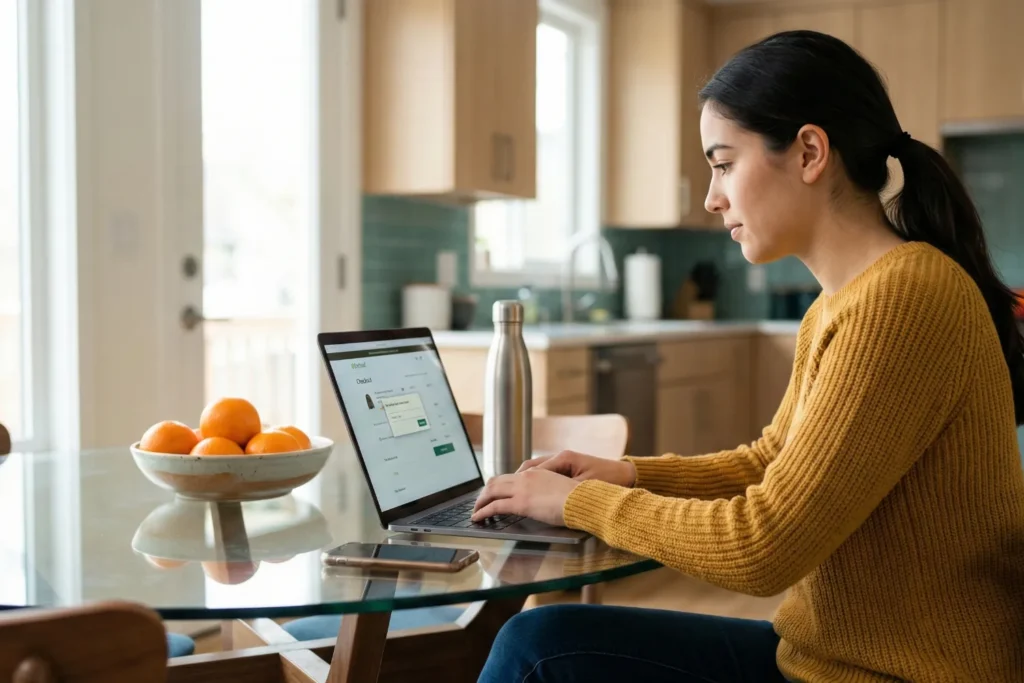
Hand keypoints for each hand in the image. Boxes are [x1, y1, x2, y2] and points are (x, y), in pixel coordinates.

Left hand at [471, 469, 579, 526]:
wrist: (582, 500)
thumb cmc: (577, 498)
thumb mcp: (559, 488)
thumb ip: (546, 490)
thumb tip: (541, 500)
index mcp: (537, 472)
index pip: (511, 476)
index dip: (499, 485)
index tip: (493, 493)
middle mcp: (526, 477)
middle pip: (496, 481)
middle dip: (485, 492)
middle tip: (479, 502)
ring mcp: (522, 489)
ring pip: (492, 491)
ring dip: (481, 501)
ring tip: (476, 511)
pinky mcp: (520, 503)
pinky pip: (494, 506)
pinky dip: (483, 512)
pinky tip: (478, 518)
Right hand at [518, 450, 636, 487]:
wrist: (626, 476)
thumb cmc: (608, 482)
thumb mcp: (583, 489)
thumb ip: (561, 490)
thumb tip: (540, 496)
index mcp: (564, 459)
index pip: (533, 471)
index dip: (520, 483)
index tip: (507, 494)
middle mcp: (560, 456)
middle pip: (529, 467)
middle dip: (514, 480)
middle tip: (498, 493)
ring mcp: (563, 460)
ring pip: (534, 468)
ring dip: (522, 479)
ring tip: (509, 493)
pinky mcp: (567, 466)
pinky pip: (543, 471)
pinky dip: (532, 479)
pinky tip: (527, 489)